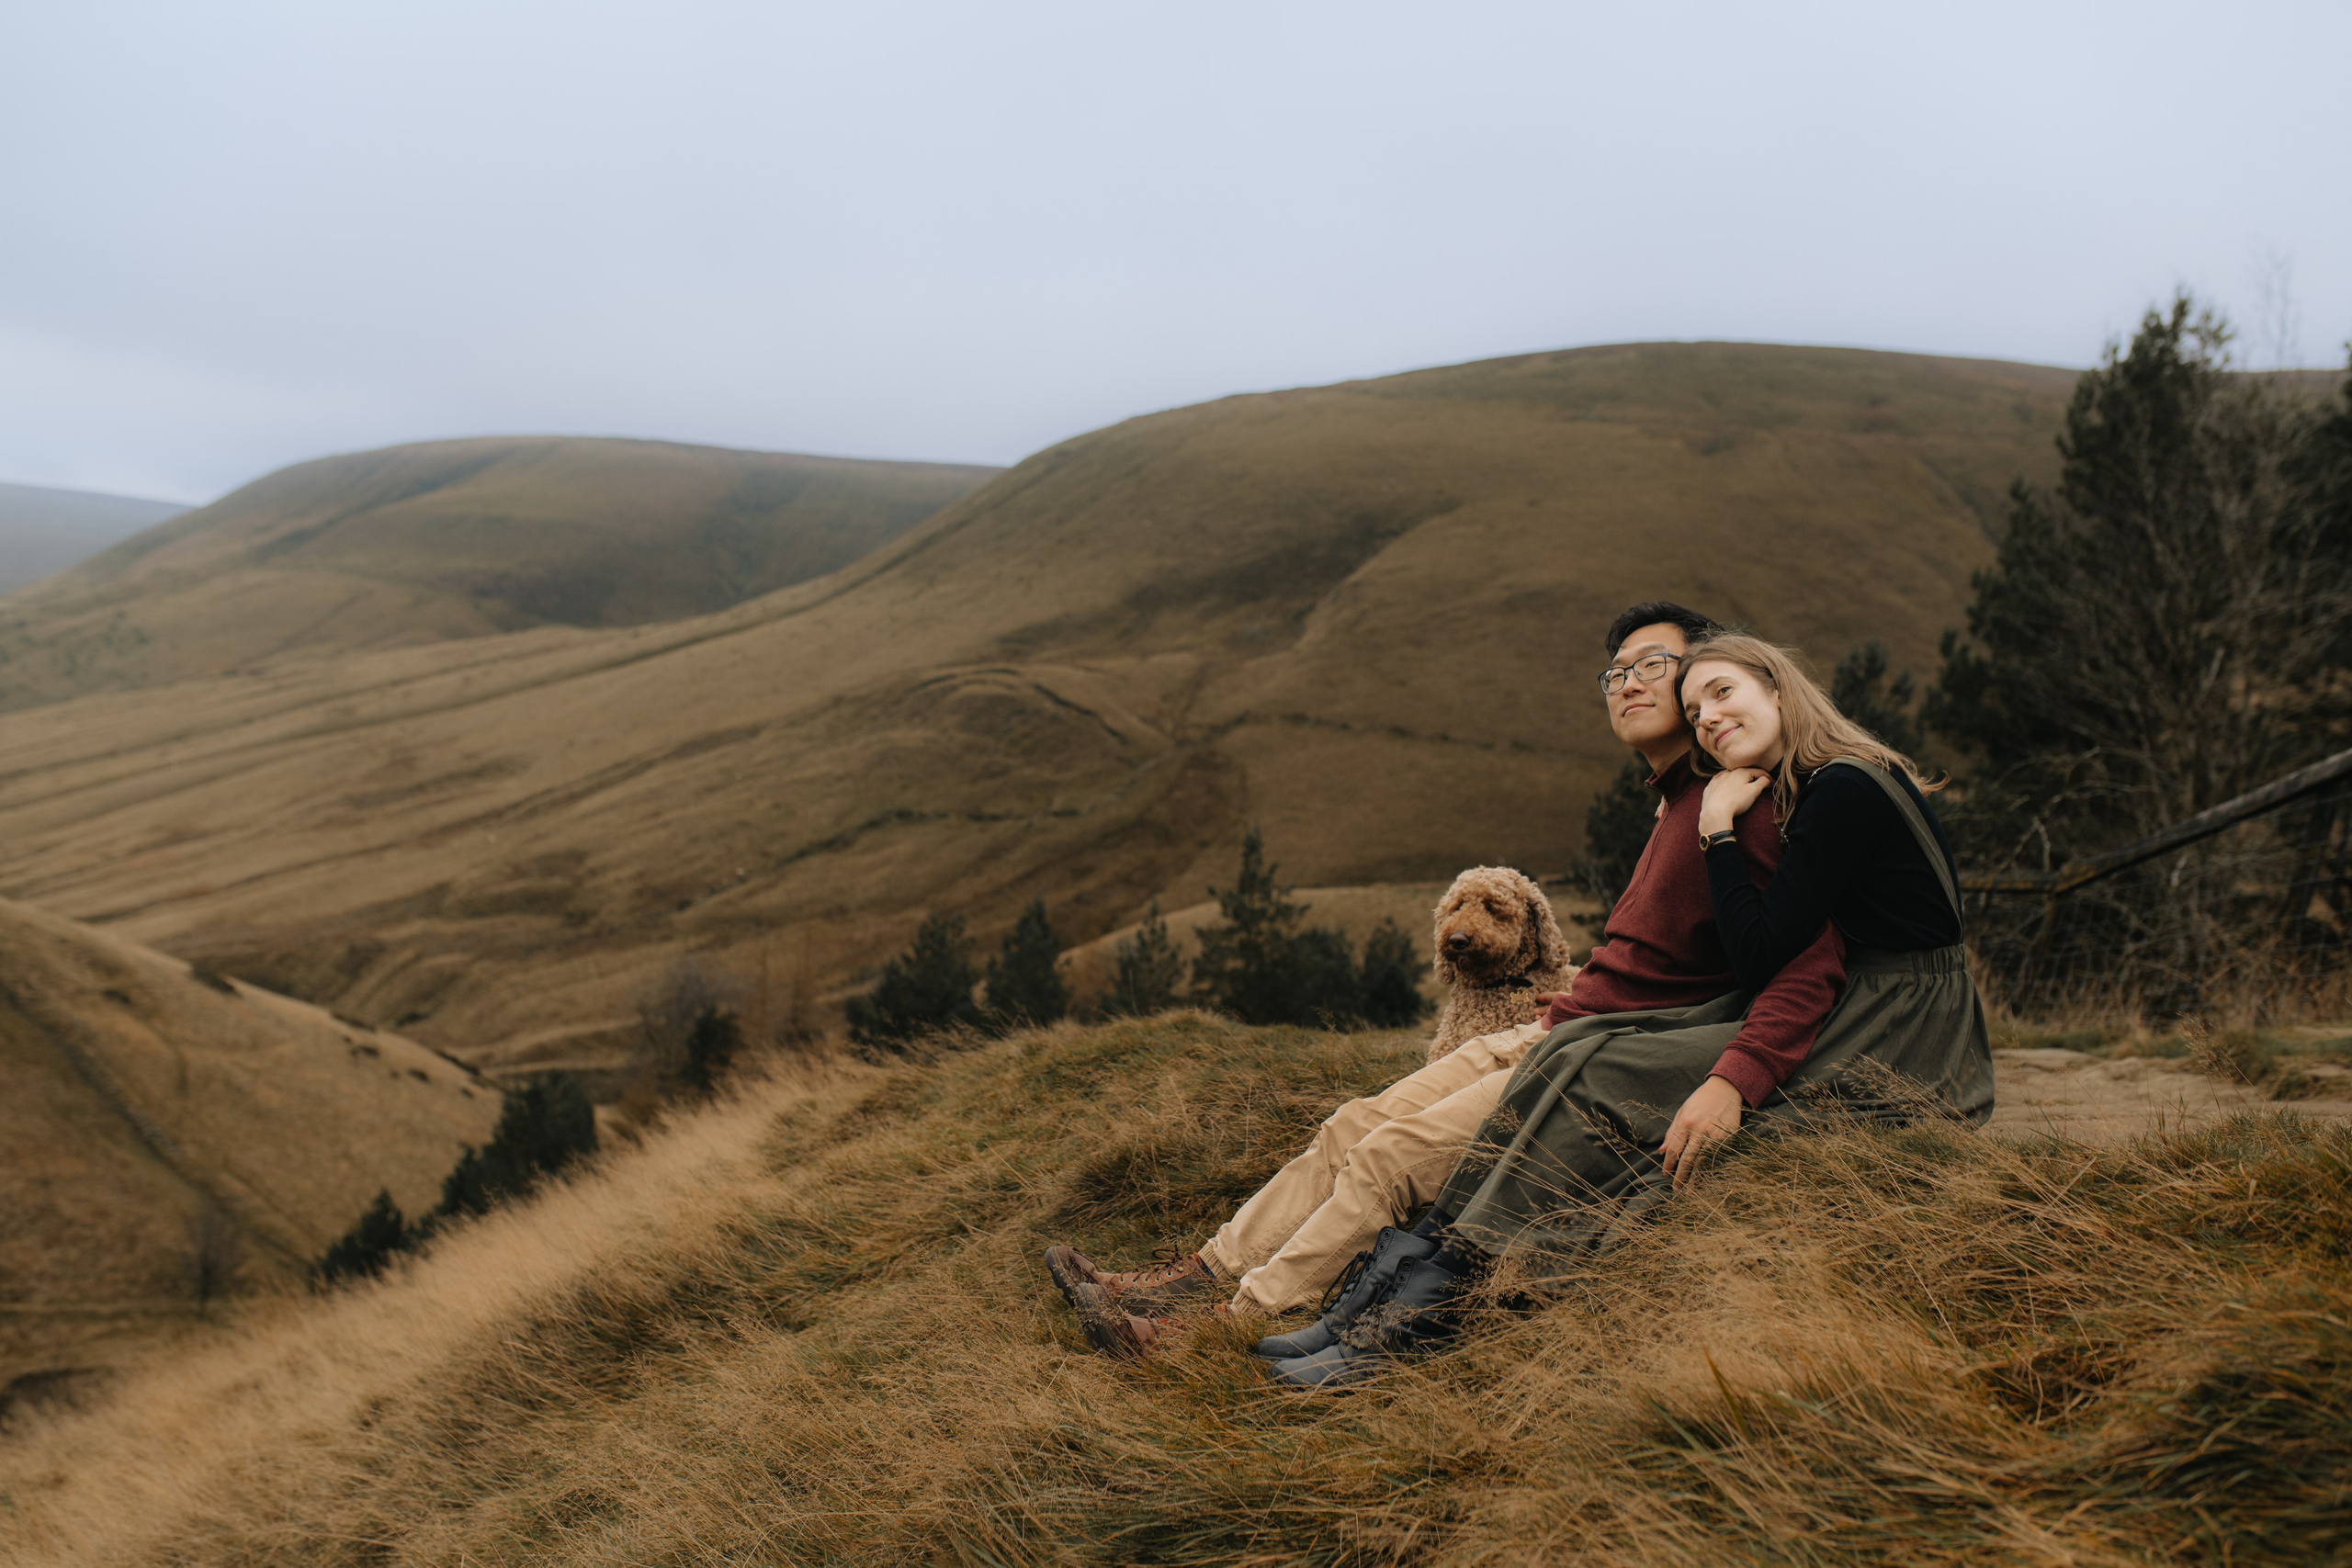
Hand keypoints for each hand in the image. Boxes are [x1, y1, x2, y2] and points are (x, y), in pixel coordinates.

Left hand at [1659, 1075, 1742, 1189]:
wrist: (1725, 1089)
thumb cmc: (1700, 1101)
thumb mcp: (1682, 1112)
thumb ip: (1672, 1132)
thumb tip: (1661, 1151)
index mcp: (1686, 1123)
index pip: (1674, 1149)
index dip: (1668, 1164)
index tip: (1665, 1174)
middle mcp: (1700, 1131)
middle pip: (1687, 1159)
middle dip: (1680, 1176)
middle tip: (1676, 1189)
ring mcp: (1716, 1135)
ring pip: (1704, 1162)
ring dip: (1696, 1179)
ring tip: (1690, 1191)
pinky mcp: (1729, 1138)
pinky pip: (1719, 1158)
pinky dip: (1712, 1170)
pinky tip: (1708, 1180)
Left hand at [1697, 768, 1771, 836]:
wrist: (1715, 812)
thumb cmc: (1736, 801)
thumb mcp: (1754, 791)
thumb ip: (1762, 782)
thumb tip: (1767, 778)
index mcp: (1741, 772)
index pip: (1758, 772)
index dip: (1768, 777)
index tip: (1773, 784)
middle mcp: (1728, 773)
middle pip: (1745, 773)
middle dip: (1754, 777)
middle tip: (1761, 784)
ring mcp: (1717, 780)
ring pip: (1731, 776)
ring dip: (1739, 780)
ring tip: (1744, 786)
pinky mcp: (1710, 788)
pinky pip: (1720, 783)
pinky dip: (1726, 784)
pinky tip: (1727, 788)